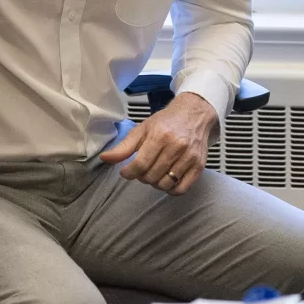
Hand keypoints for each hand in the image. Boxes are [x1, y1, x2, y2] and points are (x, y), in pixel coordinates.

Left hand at [98, 92, 216, 194]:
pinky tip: (167, 180)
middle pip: (151, 176)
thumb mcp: (142, 129)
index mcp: (160, 135)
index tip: (126, 172)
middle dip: (142, 177)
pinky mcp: (199, 166)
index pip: (140, 164)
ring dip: (155, 183)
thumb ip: (124, 146)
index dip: (129, 172)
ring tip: (154, 173)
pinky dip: (171, 189)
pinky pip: (182, 189)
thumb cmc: (166, 122)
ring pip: (165, 184)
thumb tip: (104, 158)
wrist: (194, 114)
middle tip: (142, 170)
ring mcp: (189, 157)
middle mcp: (176, 146)